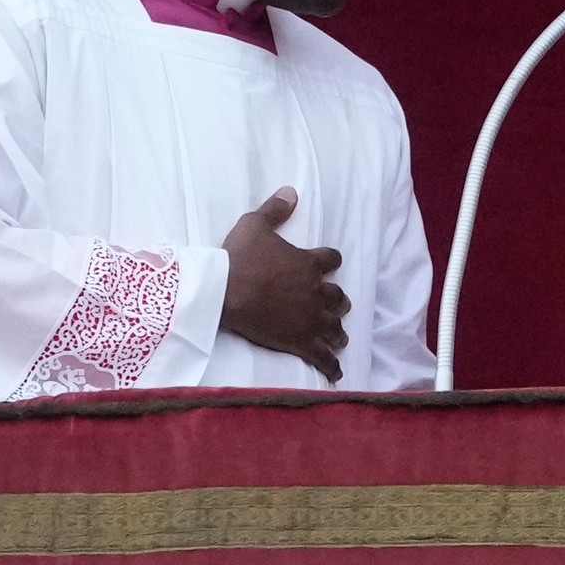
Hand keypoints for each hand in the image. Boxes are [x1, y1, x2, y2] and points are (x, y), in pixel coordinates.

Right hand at [220, 187, 349, 381]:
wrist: (224, 291)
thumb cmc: (238, 258)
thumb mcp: (254, 225)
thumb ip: (274, 210)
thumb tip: (291, 191)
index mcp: (309, 264)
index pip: (332, 260)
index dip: (330, 262)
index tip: (327, 264)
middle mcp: (316, 292)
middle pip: (338, 297)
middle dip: (337, 302)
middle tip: (336, 307)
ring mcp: (310, 318)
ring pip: (335, 326)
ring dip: (338, 331)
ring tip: (339, 338)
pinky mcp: (299, 341)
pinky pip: (322, 356)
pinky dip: (331, 365)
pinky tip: (336, 373)